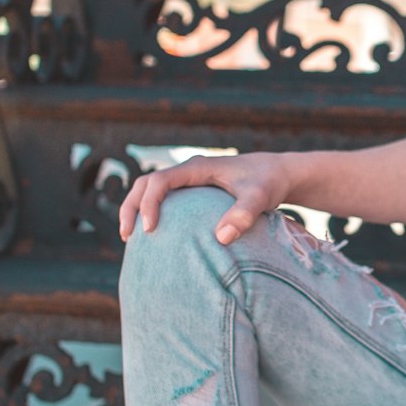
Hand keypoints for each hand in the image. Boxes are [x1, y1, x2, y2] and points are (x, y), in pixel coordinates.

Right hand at [118, 152, 295, 244]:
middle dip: (132, 207)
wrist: (277, 173)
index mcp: (198, 168)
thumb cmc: (268, 183)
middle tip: (128, 236)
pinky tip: (152, 237)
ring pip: (150, 190)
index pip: (160, 181)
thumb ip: (244, 214)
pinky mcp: (193, 191)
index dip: (150, 203)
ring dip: (136, 209)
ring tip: (130, 238)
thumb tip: (221, 238)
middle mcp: (189, 171)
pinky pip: (164, 199)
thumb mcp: (260, 197)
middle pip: (146, 183)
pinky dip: (151, 213)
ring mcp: (189, 180)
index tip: (150, 229)